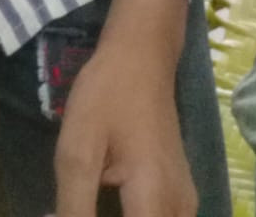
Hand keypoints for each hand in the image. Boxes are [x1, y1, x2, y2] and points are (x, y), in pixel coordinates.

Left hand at [54, 41, 196, 216]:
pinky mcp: (179, 197)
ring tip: (86, 205)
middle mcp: (179, 211)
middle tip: (75, 207)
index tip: (71, 214)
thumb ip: (73, 209)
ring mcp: (184, 204)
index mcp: (154, 201)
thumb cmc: (108, 95)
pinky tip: (101, 209)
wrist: (142, 56)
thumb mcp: (77, 152)